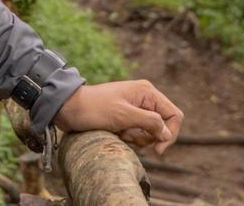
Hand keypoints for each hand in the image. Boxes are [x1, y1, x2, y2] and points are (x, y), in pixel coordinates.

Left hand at [52, 80, 182, 154]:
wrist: (69, 109)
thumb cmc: (95, 109)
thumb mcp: (124, 115)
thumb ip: (150, 122)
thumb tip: (167, 133)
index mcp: (147, 92)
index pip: (174, 115)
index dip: (170, 134)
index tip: (158, 150)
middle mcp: (144, 98)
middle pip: (163, 126)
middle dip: (148, 136)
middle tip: (128, 134)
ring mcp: (135, 108)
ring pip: (150, 133)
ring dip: (136, 138)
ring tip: (118, 131)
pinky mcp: (126, 118)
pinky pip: (138, 134)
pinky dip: (129, 138)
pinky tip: (115, 132)